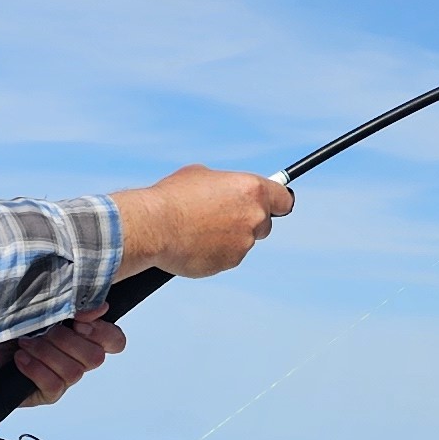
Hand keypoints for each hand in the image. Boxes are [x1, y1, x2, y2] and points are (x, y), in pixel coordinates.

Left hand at [0, 312, 125, 421]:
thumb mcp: (28, 300)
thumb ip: (64, 298)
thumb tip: (99, 303)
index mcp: (73, 329)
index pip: (112, 338)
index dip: (104, 329)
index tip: (80, 318)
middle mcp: (69, 353)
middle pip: (98, 355)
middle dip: (72, 339)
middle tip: (47, 329)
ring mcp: (55, 374)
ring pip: (77, 370)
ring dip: (50, 353)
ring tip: (24, 343)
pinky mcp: (39, 393)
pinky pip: (56, 387)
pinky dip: (38, 370)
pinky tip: (18, 360)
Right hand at [115, 165, 293, 279]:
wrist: (154, 226)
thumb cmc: (174, 197)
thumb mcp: (202, 177)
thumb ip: (225, 187)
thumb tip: (227, 193)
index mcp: (252, 190)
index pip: (284, 199)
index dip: (277, 202)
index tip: (274, 205)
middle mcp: (254, 217)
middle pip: (264, 224)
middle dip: (248, 221)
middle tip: (223, 217)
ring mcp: (243, 244)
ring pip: (243, 242)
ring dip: (228, 237)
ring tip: (198, 229)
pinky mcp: (229, 263)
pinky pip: (227, 257)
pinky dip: (215, 252)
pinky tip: (194, 243)